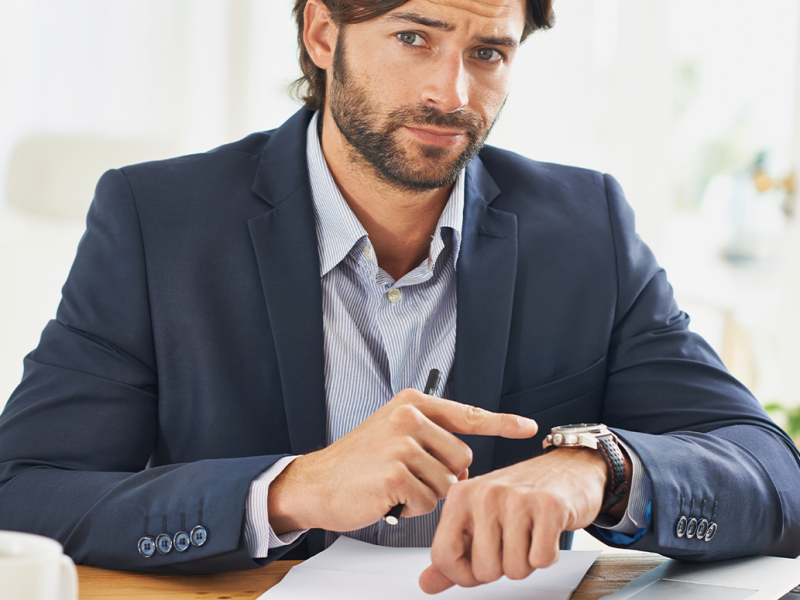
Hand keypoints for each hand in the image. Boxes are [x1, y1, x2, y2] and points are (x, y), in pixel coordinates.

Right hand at [267, 389, 537, 534]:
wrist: (316, 483)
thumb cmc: (357, 463)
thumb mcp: (394, 435)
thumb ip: (432, 440)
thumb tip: (465, 465)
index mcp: (412, 403)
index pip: (468, 413)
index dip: (502, 422)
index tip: (527, 426)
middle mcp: (409, 417)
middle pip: (462, 457)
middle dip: (441, 475)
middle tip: (405, 474)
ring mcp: (402, 444)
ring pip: (447, 483)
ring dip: (424, 494)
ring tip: (392, 485)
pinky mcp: (396, 473)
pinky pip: (428, 502)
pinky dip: (410, 507)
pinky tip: (386, 497)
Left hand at [419, 448, 624, 593]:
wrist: (569, 467)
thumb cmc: (522, 496)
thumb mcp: (480, 518)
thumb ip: (454, 553)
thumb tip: (426, 584)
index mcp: (460, 496)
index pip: (443, 557)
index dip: (462, 575)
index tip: (478, 565)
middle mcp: (484, 493)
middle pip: (483, 570)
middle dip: (503, 567)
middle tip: (513, 540)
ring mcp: (516, 498)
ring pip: (514, 569)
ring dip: (527, 561)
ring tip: (530, 533)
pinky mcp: (549, 505)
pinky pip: (541, 560)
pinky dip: (548, 554)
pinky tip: (547, 531)